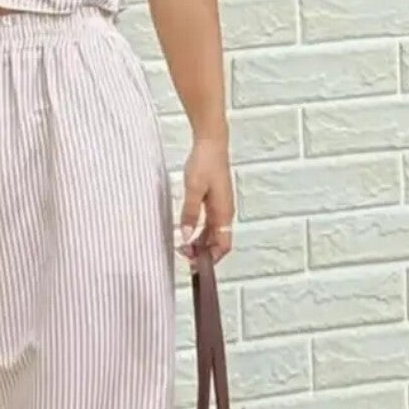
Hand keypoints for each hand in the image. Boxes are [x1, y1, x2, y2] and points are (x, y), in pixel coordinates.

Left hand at [179, 136, 234, 262]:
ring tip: (183, 248)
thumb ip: (190, 214)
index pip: (223, 245)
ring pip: (214, 235)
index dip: (210, 259)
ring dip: (200, 244)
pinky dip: (200, 233)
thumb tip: (187, 236)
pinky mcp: (215, 202)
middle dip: (203, 254)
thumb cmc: (204, 163)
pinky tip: (188, 234)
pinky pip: (210, 224)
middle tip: (183, 257)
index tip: (194, 264)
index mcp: (223, 213)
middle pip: (218, 243)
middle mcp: (225, 213)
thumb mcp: (193, 190)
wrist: (211, 143)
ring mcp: (221, 208)